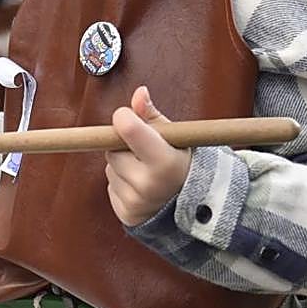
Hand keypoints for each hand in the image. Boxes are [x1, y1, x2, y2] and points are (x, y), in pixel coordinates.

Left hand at [106, 86, 192, 226]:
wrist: (196, 208)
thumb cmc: (184, 164)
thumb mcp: (176, 137)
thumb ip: (152, 115)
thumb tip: (139, 93)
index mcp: (164, 162)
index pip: (128, 129)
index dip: (124, 118)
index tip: (129, 117)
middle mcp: (148, 184)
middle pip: (113, 149)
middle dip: (125, 146)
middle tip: (145, 151)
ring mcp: (135, 202)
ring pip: (110, 167)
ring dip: (122, 164)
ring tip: (146, 170)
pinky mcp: (126, 214)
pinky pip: (110, 186)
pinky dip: (121, 182)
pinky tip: (141, 185)